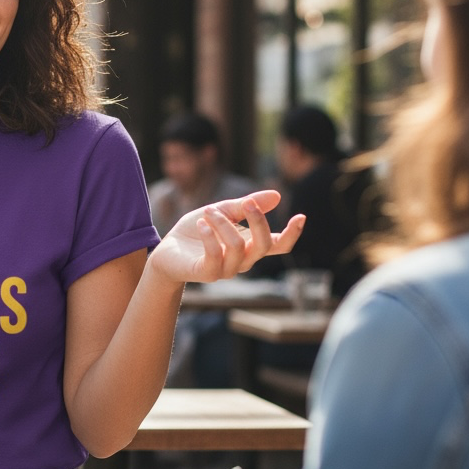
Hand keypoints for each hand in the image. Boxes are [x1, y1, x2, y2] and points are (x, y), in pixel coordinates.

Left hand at [154, 191, 303, 284]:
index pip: (279, 245)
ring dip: (224, 223)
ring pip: (238, 246)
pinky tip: (201, 224)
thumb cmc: (197, 230)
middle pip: (264, 244)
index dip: (292, 234)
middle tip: (248, 203)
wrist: (167, 249)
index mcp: (250, 245)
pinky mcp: (207, 273)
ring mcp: (226, 270)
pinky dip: (209, 236)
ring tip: (208, 212)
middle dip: (258, 220)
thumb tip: (276, 195)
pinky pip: (216, 256)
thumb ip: (246, 205)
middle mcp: (243, 260)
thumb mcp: (222, 211)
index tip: (300, 216)